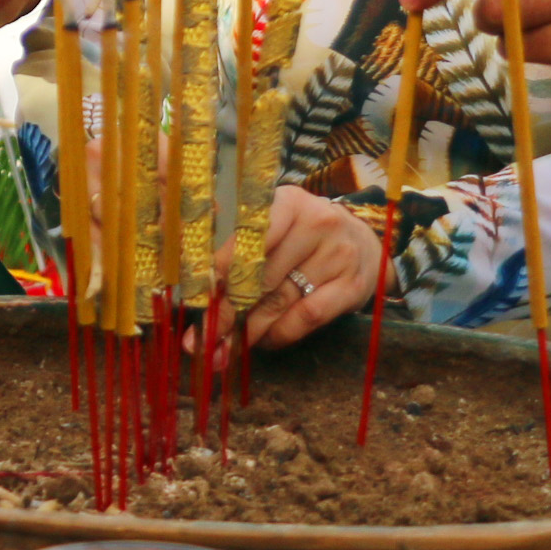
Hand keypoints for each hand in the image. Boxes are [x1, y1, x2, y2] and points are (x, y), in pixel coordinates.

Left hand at [210, 187, 382, 357]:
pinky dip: (280, 334)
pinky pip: (305, 317)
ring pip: (280, 300)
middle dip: (226, 312)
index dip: (219, 268)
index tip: (195, 295)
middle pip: (260, 275)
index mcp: (289, 202)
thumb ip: (235, 241)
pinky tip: (266, 339)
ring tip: (224, 347)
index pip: (248, 235)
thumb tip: (185, 260)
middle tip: (201, 339)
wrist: (365, 244)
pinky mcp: (353, 286)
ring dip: (248, 330)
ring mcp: (339, 254)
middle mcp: (317, 222)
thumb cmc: (304, 237)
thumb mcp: (275, 224)